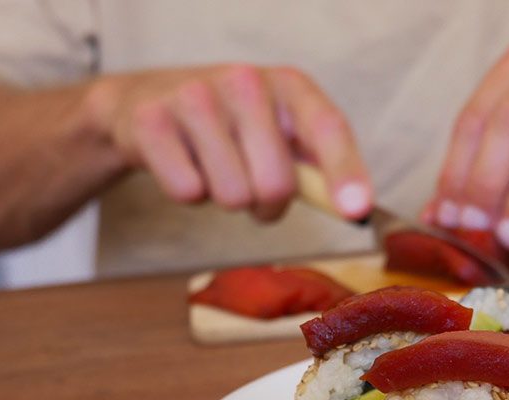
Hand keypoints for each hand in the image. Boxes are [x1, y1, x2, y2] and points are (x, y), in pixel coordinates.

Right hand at [88, 64, 370, 220]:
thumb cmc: (236, 129)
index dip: (345, 171)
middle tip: (253, 186)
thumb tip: (357, 210)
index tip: (356, 209)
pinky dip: (189, 194)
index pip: (328, 128)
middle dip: (268, 205)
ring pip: (231, 196)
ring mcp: (195, 96)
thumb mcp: (284, 136)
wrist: (150, 103)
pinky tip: (185, 163)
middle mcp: (246, 82)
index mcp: (290, 86)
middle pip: (275, 184)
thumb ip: (321, 170)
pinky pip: (187, 192)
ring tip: (216, 168)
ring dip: (227, 199)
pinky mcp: (151, 120)